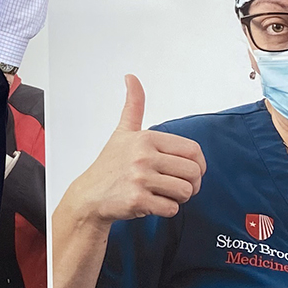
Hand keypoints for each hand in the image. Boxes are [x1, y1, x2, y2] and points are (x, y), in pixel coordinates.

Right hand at [60, 74, 206, 225]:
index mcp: (146, 138)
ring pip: (185, 191)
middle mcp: (143, 156)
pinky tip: (152, 203)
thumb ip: (133, 105)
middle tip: (178, 186)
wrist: (90, 195)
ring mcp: (140, 178)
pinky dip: (166, 210)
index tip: (190, 171)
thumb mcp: (123, 132)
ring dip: (179, 198)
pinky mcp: (138, 200)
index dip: (198, 164)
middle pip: (193, 173)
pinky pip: (171, 208)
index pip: (193, 150)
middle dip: (191, 184)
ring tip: (163, 193)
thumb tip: (131, 77)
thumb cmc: (110, 164)